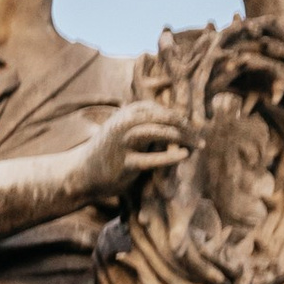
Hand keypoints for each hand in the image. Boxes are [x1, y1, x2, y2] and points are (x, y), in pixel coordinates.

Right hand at [74, 104, 190, 207]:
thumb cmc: (110, 152)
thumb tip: (175, 122)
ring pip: (158, 133)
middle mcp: (126, 123)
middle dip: (186, 128)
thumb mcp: (126, 130)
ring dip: (181, 138)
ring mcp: (124, 143)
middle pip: (164, 118)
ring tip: (197, 146)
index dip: (181, 120)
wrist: (82, 173)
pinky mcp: (124, 164)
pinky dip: (169, 157)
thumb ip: (146, 124)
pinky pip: (151, 159)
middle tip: (201, 140)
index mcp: (129, 113)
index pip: (163, 110)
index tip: (194, 132)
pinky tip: (184, 155)